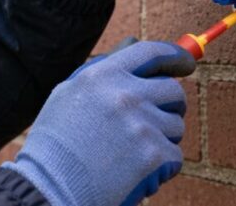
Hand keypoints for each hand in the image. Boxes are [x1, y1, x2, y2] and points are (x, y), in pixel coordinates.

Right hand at [5, 42, 195, 205]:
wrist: (49, 188)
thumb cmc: (55, 143)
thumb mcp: (69, 94)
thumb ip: (105, 71)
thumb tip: (135, 47)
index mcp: (103, 75)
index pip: (151, 52)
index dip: (175, 57)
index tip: (186, 64)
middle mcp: (125, 95)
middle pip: (173, 91)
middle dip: (168, 107)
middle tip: (150, 124)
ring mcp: (142, 125)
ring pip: (176, 126)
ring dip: (161, 140)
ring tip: (129, 153)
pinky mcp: (154, 155)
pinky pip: (174, 155)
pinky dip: (160, 167)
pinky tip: (133, 171)